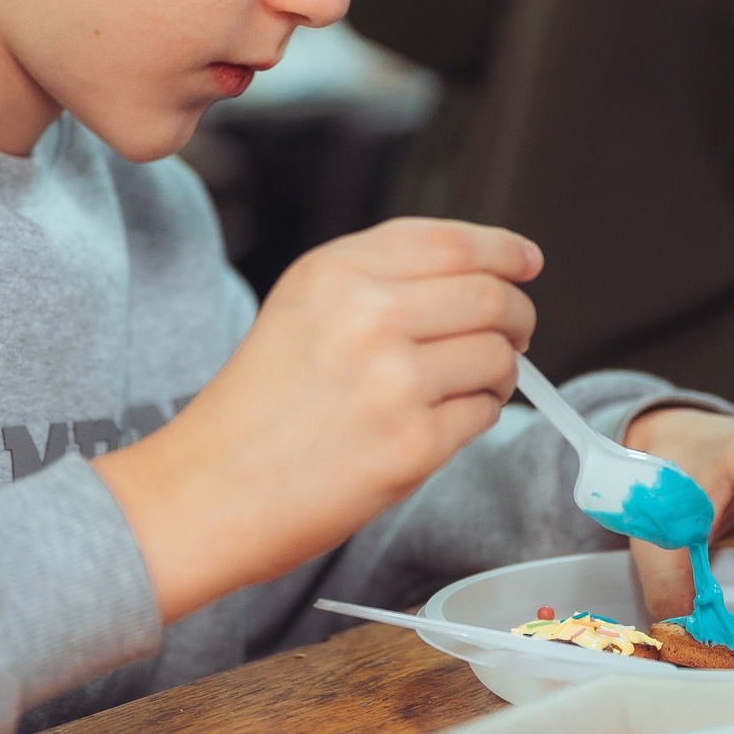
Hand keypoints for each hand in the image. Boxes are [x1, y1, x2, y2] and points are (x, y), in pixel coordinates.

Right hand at [95, 218, 540, 622]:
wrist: (207, 491)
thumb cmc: (254, 406)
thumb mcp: (301, 307)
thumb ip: (380, 278)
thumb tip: (482, 272)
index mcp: (337, 271)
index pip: (454, 242)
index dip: (505, 249)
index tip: (527, 261)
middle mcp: (367, 316)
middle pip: (492, 296)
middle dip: (517, 315)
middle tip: (516, 333)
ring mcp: (393, 383)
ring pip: (499, 356)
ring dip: (502, 371)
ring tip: (473, 385)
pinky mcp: (412, 448)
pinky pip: (483, 414)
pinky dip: (478, 416)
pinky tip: (442, 423)